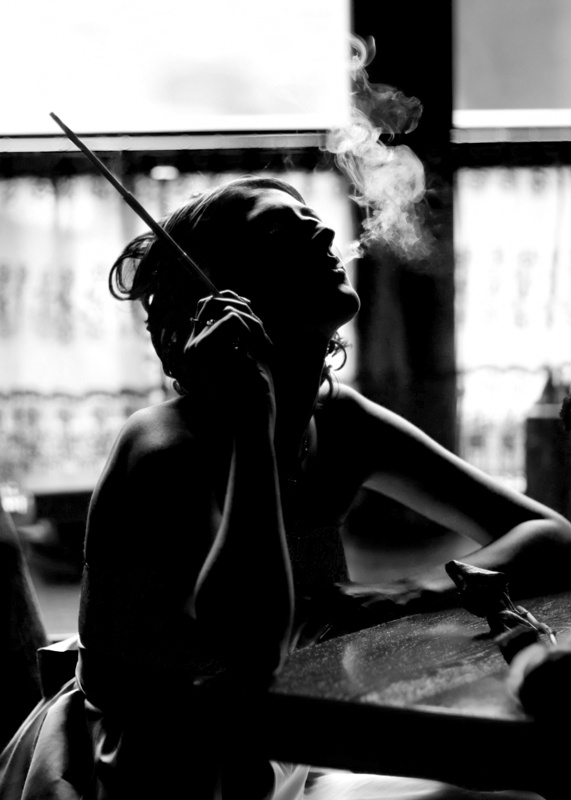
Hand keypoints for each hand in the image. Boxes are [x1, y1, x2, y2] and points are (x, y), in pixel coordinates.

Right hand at [183, 290, 275, 427]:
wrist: (249, 418)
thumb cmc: (253, 395)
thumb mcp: (246, 359)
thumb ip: (237, 335)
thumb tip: (240, 304)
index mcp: (197, 351)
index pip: (205, 308)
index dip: (229, 302)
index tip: (251, 308)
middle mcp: (190, 348)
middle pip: (210, 301)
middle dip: (240, 307)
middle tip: (260, 327)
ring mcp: (193, 348)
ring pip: (226, 310)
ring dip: (253, 323)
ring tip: (264, 347)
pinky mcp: (202, 348)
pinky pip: (232, 320)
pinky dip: (251, 329)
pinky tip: (258, 349)